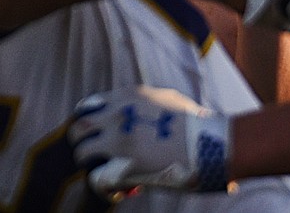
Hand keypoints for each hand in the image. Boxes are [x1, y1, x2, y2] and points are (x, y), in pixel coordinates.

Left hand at [70, 85, 232, 194]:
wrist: (210, 143)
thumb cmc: (196, 124)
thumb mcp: (168, 99)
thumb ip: (148, 103)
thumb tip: (144, 111)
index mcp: (128, 97)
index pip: (88, 106)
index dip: (87, 122)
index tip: (92, 133)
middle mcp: (118, 116)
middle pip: (78, 128)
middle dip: (80, 143)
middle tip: (90, 155)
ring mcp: (119, 141)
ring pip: (82, 153)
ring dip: (89, 165)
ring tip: (101, 174)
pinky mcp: (124, 167)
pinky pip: (97, 179)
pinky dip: (103, 188)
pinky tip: (117, 192)